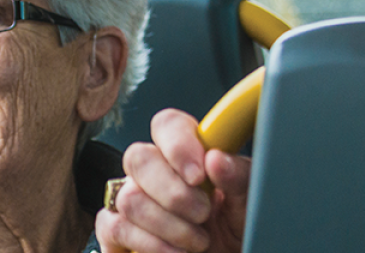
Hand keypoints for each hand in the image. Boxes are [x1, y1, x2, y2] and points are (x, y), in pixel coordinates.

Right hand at [97, 109, 251, 252]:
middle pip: (138, 157)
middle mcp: (155, 171)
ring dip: (169, 225)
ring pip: (128, 198)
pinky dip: (150, 244)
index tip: (199, 174)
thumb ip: (238, 176)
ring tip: (199, 240)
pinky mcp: (117, 231)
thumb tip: (216, 158)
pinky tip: (176, 252)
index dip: (178, 145)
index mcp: (189, 153)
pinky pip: (115, 227)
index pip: (167, 125)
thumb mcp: (249, 201)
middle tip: (204, 213)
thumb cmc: (238, 227)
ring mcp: (132, 199)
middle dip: (173, 193)